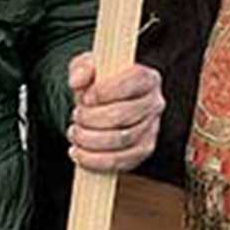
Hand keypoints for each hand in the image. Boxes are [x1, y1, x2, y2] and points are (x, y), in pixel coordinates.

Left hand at [67, 54, 164, 173]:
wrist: (103, 105)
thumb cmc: (98, 83)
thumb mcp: (88, 67)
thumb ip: (81, 68)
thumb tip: (78, 81)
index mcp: (147, 78)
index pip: (133, 82)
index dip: (105, 91)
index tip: (85, 97)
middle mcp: (155, 103)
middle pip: (124, 115)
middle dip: (92, 118)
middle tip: (76, 116)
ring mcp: (152, 129)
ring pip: (121, 141)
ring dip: (90, 140)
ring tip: (75, 133)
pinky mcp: (142, 151)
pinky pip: (119, 162)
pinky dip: (94, 160)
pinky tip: (79, 152)